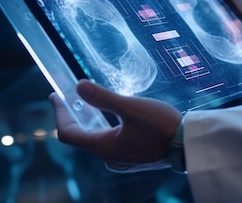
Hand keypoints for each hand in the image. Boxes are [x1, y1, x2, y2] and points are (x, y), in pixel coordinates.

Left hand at [49, 80, 181, 163]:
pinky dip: (100, 125)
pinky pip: (107, 140)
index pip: (69, 133)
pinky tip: (108, 116)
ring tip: (84, 103)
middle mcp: (109, 155)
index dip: (59, 114)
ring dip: (86, 120)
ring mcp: (121, 157)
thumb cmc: (161, 125)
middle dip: (71, 116)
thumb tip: (78, 86)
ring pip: (94, 138)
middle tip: (66, 97)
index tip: (54, 96)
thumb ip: (103, 97)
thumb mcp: (131, 107)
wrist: (187, 144)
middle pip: (79, 136)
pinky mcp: (132, 154)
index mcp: (104, 146)